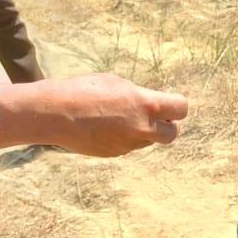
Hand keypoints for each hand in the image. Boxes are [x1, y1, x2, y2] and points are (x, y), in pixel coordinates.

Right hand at [39, 74, 187, 156]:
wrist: (56, 113)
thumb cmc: (85, 90)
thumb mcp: (116, 83)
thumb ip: (138, 95)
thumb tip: (149, 103)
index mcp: (145, 104)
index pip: (181, 108)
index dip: (177, 105)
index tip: (169, 103)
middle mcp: (141, 127)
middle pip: (172, 134)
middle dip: (167, 126)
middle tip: (155, 117)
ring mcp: (128, 144)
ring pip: (148, 142)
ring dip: (143, 132)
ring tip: (122, 119)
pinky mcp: (114, 153)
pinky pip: (128, 146)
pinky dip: (124, 138)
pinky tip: (106, 127)